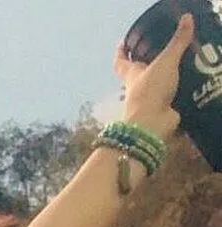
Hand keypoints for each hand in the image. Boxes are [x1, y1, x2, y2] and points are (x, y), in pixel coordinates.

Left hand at [117, 13, 194, 140]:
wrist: (152, 126)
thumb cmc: (150, 92)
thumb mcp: (165, 62)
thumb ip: (177, 43)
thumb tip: (186, 19)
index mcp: (131, 76)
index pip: (120, 62)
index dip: (120, 52)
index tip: (122, 43)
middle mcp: (135, 90)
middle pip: (134, 77)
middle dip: (140, 67)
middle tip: (152, 55)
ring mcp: (147, 103)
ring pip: (150, 89)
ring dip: (158, 81)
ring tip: (174, 69)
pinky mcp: (160, 112)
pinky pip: (165, 100)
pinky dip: (172, 94)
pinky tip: (183, 87)